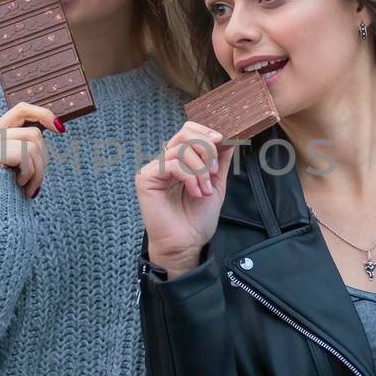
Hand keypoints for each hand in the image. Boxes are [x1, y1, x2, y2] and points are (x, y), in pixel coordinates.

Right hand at [0, 102, 61, 198]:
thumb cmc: (8, 190)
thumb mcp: (20, 163)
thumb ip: (28, 144)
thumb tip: (57, 125)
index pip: (21, 109)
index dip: (43, 114)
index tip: (61, 129)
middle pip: (33, 132)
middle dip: (43, 158)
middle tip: (37, 181)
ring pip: (33, 145)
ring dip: (38, 171)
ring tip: (29, 188)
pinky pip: (25, 156)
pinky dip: (29, 174)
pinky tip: (19, 186)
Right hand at [135, 122, 232, 277]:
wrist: (186, 244)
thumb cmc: (197, 219)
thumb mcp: (216, 184)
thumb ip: (220, 160)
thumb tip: (229, 137)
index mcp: (180, 160)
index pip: (188, 130)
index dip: (205, 130)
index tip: (222, 140)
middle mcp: (166, 161)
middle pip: (184, 133)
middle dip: (206, 148)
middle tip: (214, 170)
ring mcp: (154, 168)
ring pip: (181, 149)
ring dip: (201, 170)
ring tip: (204, 190)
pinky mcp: (146, 178)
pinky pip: (172, 164)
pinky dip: (189, 177)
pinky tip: (195, 192)